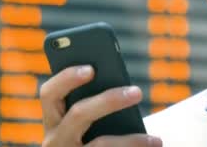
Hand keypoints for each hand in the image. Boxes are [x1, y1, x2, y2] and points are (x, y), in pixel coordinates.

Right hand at [39, 65, 162, 146]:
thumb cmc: (93, 136)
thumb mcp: (88, 122)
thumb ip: (96, 104)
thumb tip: (127, 91)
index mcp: (52, 119)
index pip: (50, 93)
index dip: (67, 77)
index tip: (91, 68)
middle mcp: (54, 140)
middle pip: (79, 113)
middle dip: (109, 100)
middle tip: (137, 92)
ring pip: (101, 144)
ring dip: (131, 140)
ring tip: (156, 139)